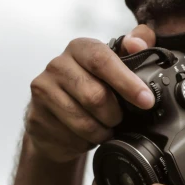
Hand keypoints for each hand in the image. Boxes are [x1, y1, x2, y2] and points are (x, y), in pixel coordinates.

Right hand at [25, 25, 157, 162]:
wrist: (57, 116)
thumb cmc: (92, 87)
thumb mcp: (116, 67)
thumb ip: (133, 50)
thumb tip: (138, 43)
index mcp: (79, 48)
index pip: (102, 60)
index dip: (127, 82)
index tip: (146, 100)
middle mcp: (57, 65)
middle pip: (95, 96)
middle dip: (115, 114)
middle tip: (120, 119)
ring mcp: (43, 91)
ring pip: (84, 121)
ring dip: (103, 131)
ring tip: (106, 128)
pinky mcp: (37, 117)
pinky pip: (72, 137)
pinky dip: (87, 142)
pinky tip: (88, 136)